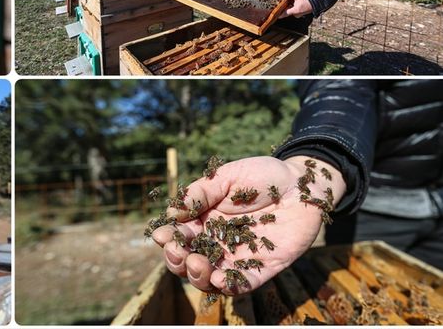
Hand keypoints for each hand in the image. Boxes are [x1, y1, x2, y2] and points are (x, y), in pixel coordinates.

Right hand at [151, 155, 345, 294]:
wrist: (302, 184)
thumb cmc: (262, 176)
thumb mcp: (226, 177)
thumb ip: (199, 194)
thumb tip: (171, 214)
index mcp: (204, 221)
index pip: (179, 235)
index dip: (167, 238)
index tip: (161, 235)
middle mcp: (217, 243)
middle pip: (188, 261)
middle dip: (176, 260)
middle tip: (177, 251)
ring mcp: (238, 258)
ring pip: (209, 278)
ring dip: (197, 275)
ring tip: (196, 263)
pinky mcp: (262, 269)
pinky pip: (242, 285)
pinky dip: (229, 286)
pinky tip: (220, 279)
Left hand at [280, 0, 312, 17]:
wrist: (317, 1)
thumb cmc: (308, 0)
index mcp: (295, 11)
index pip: (285, 14)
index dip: (280, 14)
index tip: (277, 16)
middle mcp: (297, 14)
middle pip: (289, 12)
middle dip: (287, 7)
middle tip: (286, 3)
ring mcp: (300, 14)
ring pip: (293, 11)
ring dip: (292, 7)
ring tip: (293, 2)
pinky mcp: (302, 13)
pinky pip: (297, 11)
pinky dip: (295, 8)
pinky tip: (297, 3)